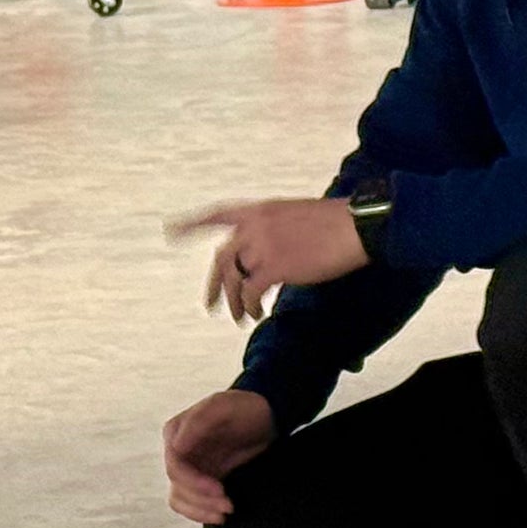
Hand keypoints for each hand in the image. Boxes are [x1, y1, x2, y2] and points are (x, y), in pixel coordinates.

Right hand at [162, 389, 274, 524]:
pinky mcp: (198, 480)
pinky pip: (189, 503)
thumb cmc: (244, 408)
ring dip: (201, 509)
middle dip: (202, 499)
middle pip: (178, 485)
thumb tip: (176, 446)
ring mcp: (187, 467)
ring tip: (227, 510)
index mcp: (176, 431)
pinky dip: (201, 513)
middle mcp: (176, 451)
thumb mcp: (223, 407)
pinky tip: (219, 516)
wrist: (265, 418)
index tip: (219, 489)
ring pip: (180, 498)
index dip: (193, 482)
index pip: (174, 466)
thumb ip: (198, 421)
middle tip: (228, 504)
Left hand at [170, 197, 369, 322]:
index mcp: (260, 210)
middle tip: (210, 306)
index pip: (218, 213)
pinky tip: (258, 314)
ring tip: (240, 318)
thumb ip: (273, 232)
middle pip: (222, 258)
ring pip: (234, 279)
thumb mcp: (296, 216)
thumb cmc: (336, 222)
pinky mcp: (274, 266)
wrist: (356, 226)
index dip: (192, 223)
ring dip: (235, 302)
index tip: (171, 230)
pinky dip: (252, 306)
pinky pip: (252, 292)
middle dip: (214, 285)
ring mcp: (262, 245)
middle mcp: (255, 225)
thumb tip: (267, 256)